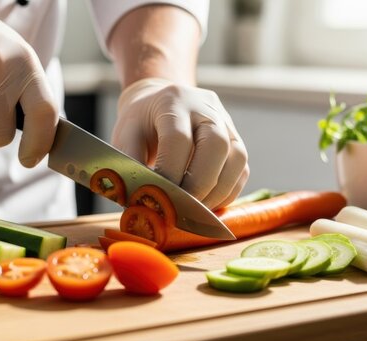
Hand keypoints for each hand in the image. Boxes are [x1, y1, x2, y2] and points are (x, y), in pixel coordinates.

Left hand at [113, 78, 248, 209]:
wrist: (159, 105)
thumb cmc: (141, 125)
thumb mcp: (124, 137)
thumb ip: (130, 164)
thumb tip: (141, 198)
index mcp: (173, 101)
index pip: (178, 138)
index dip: (170, 172)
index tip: (158, 197)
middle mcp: (206, 108)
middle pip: (215, 145)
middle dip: (198, 185)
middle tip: (181, 209)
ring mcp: (227, 123)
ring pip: (236, 159)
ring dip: (216, 193)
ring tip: (194, 212)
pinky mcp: (237, 141)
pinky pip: (241, 171)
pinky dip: (226, 193)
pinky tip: (207, 204)